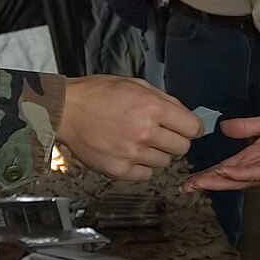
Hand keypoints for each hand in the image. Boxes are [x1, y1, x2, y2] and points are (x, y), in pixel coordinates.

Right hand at [58, 76, 200, 180]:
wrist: (66, 110)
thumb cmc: (97, 94)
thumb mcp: (136, 85)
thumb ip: (165, 101)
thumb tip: (187, 116)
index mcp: (152, 108)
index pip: (193, 128)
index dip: (191, 127)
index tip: (186, 128)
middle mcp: (145, 132)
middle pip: (182, 148)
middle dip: (175, 140)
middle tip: (159, 133)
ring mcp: (132, 153)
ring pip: (164, 162)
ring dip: (156, 153)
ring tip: (137, 140)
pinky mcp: (119, 170)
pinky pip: (146, 175)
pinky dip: (141, 167)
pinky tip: (129, 152)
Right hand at [181, 112, 259, 190]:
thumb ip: (247, 127)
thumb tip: (223, 127)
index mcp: (254, 155)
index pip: (227, 166)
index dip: (209, 172)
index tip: (190, 179)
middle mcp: (257, 167)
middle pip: (228, 178)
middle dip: (208, 182)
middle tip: (186, 188)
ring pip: (238, 179)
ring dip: (219, 181)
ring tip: (199, 183)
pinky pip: (256, 173)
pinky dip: (241, 174)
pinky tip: (226, 174)